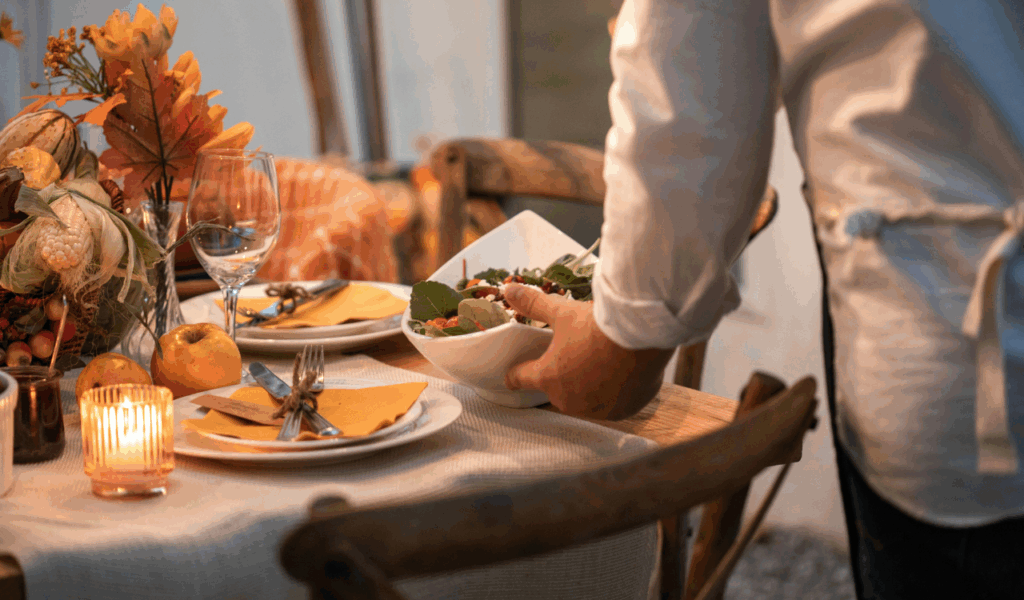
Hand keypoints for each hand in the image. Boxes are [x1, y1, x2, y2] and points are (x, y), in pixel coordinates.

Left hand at [503, 284, 673, 419]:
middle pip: (557, 390)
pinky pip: (614, 404)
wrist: (642, 337)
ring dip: (589, 387)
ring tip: (600, 364)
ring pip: (586, 400)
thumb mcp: (562, 312)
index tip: (511, 376)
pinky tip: (622, 374)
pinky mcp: (623, 410)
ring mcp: (598, 409)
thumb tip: (510, 291)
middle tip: (573, 357)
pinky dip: (616, 392)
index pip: (521, 379)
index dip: (515, 375)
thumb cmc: (598, 327)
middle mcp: (570, 400)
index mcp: (548, 377)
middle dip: (562, 376)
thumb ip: (535, 305)